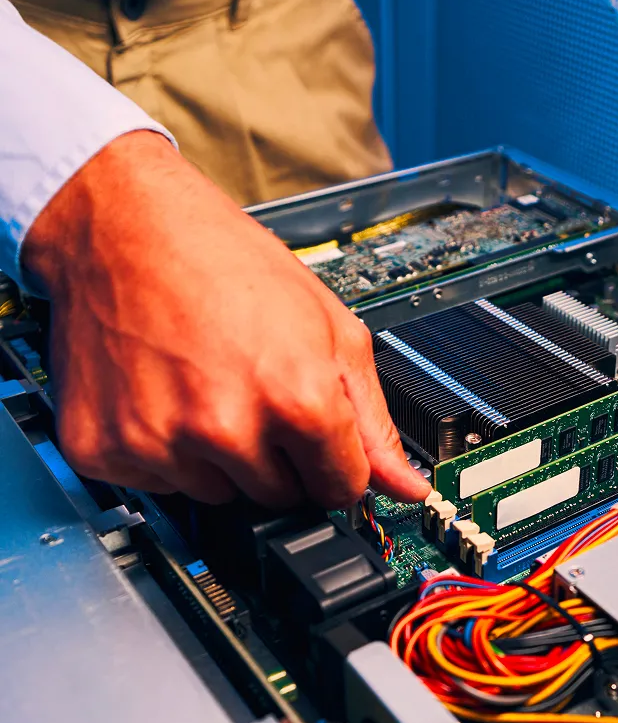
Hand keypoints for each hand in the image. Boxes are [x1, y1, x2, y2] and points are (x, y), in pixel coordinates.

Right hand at [22, 130, 428, 508]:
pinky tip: (165, 396)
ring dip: (221, 458)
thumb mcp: (332, 330)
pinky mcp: (106, 448)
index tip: (321, 444)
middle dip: (279, 458)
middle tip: (254, 393)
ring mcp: (161, 443)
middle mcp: (227, 429)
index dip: (336, 465)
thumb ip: (373, 421)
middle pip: (280, 497)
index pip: (341, 490)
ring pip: (219, 494)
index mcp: (296, 399)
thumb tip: (406, 487)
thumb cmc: (228, 262)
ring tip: (206, 387)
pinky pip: (160, 486)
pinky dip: (165, 452)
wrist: (125, 225)